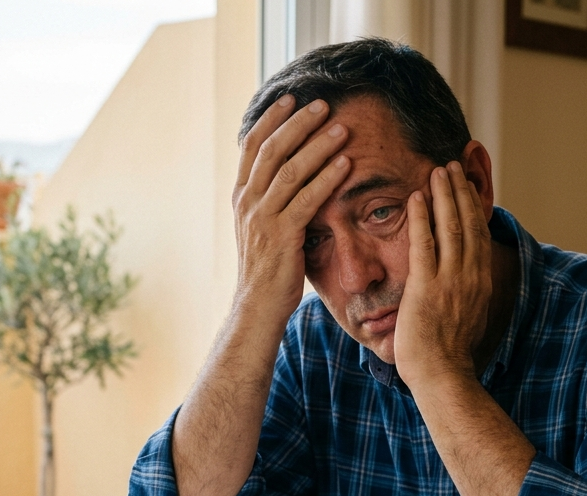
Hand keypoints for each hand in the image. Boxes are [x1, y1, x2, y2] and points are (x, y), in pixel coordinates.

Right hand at [232, 96, 351, 324]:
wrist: (256, 307)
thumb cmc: (266, 269)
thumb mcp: (261, 227)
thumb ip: (269, 199)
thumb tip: (285, 173)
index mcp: (240, 197)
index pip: (251, 146)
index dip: (271, 120)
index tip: (290, 98)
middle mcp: (247, 203)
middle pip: (270, 150)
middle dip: (297, 124)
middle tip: (323, 104)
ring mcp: (262, 218)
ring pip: (289, 170)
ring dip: (317, 145)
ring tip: (341, 127)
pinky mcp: (283, 236)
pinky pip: (306, 199)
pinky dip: (327, 178)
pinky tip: (345, 164)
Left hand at [394, 162, 494, 390]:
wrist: (443, 377)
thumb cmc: (448, 356)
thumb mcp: (467, 318)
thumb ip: (465, 294)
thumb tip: (464, 286)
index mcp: (481, 282)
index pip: (479, 234)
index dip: (473, 206)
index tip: (466, 185)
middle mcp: (471, 276)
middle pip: (469, 222)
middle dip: (461, 191)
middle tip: (453, 165)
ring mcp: (450, 280)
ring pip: (451, 226)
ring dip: (444, 195)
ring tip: (437, 171)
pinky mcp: (426, 287)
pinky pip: (424, 243)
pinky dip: (421, 217)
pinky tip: (416, 197)